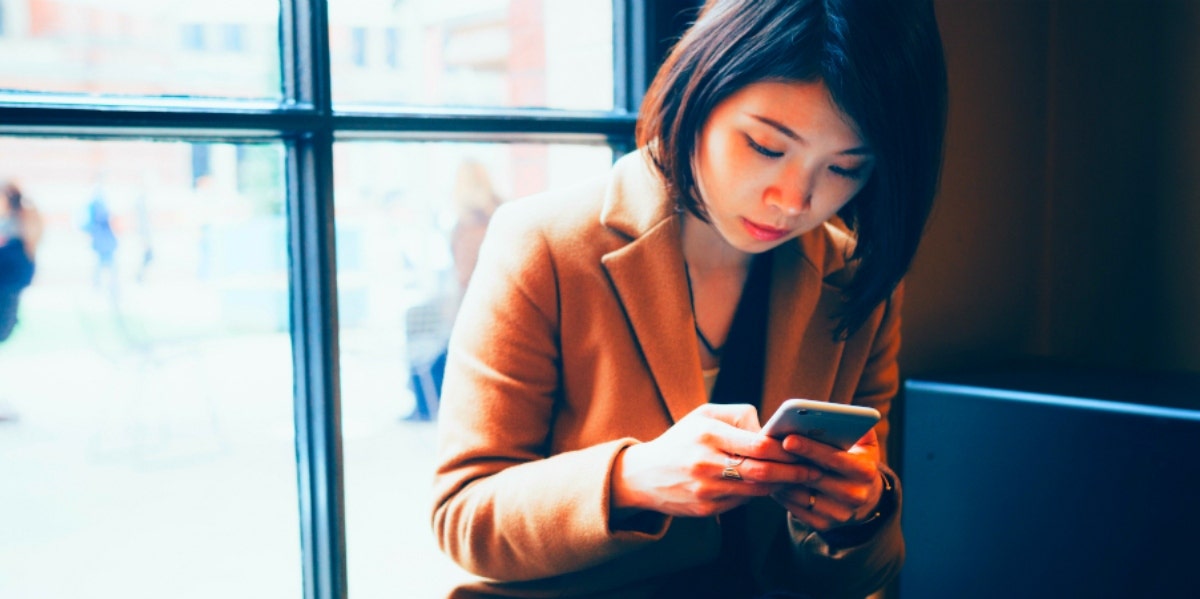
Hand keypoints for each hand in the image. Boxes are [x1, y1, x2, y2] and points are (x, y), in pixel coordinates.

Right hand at [611, 403, 818, 518]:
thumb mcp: (703, 415)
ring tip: (798, 478)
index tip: (803, 447)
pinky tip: (771, 487)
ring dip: (781, 485)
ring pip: (757, 489)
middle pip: (762, 471)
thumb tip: (770, 428)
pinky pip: (743, 501)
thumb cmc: (680, 440)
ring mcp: (706, 490)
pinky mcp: (707, 510)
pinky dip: (760, 494)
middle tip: (812, 470)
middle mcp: (706, 464)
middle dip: (793, 471)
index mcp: (707, 435)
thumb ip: (739, 416)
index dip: (785, 448)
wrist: (643, 476)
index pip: (758, 444)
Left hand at [768, 428, 884, 531]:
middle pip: (815, 477)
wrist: (864, 499)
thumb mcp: (865, 445)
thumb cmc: (856, 462)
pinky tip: (772, 480)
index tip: (788, 438)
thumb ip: (858, 428)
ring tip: (764, 463)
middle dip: (790, 463)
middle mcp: (855, 495)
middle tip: (767, 450)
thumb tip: (842, 413)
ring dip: (781, 478)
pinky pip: (795, 510)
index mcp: (865, 472)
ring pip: (801, 495)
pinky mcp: (824, 525)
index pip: (834, 458)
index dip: (810, 448)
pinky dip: (782, 495)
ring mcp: (839, 514)